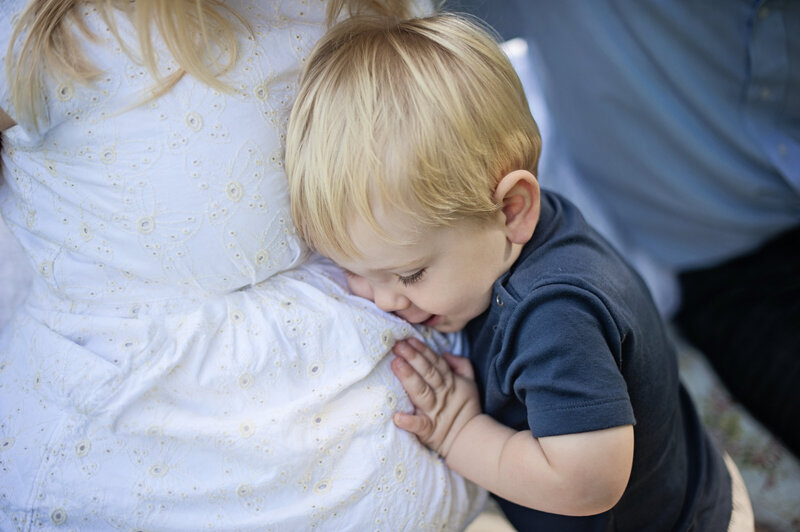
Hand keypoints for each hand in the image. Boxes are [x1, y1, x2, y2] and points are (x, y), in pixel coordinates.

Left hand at [391, 337, 481, 457]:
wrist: (471, 439)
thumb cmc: (466, 408)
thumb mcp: (470, 383)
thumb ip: (461, 365)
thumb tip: (446, 353)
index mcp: (449, 382)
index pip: (435, 363)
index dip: (422, 351)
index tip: (409, 339)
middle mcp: (441, 394)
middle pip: (427, 374)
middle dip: (413, 358)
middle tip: (398, 346)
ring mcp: (434, 412)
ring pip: (421, 392)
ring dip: (409, 378)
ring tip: (396, 364)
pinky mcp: (429, 430)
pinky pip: (420, 425)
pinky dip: (409, 422)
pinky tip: (397, 416)